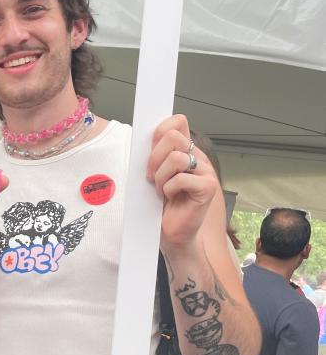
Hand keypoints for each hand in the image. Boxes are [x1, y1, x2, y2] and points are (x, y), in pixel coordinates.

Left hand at [147, 115, 218, 251]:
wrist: (173, 232)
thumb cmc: (163, 205)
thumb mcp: (154, 174)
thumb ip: (155, 154)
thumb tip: (145, 137)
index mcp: (186, 150)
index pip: (177, 121)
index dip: (160, 131)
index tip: (150, 149)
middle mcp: (198, 157)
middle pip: (172, 136)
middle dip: (154, 158)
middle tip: (152, 177)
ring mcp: (205, 171)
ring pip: (176, 158)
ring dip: (161, 177)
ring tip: (163, 190)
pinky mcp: (208, 187)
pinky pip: (181, 178)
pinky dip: (169, 189)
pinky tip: (172, 197)